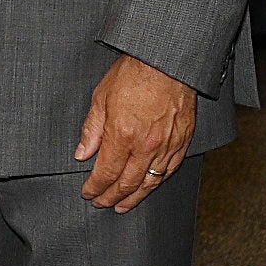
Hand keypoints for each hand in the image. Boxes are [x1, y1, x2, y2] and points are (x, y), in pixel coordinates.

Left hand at [76, 52, 196, 211]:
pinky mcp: (182, 140)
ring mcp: (166, 145)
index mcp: (122, 135)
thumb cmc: (135, 73)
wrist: (167, 60)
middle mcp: (145, 145)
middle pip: (127, 183)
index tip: (88, 193)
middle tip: (102, 204)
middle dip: (111, 197)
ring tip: (124, 205)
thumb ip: (92, 130)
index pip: (106, 173)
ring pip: (150, 182)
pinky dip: (157, 182)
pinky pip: (169, 170)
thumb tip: (83, 153)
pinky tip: (149, 186)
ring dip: (135, 197)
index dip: (95, 187)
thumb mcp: (102, 97)